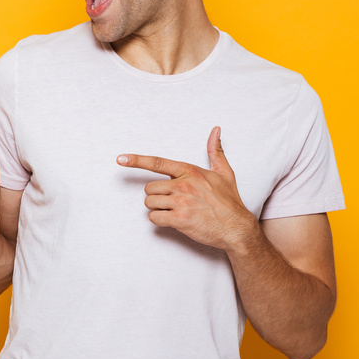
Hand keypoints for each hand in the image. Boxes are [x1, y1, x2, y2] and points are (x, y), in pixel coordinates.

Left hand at [117, 126, 259, 251]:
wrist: (237, 228)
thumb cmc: (229, 201)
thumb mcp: (224, 172)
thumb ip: (215, 151)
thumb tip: (216, 130)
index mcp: (190, 171)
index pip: (158, 163)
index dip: (137, 160)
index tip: (121, 159)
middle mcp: (183, 185)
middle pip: (149, 188)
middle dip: (157, 196)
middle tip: (173, 201)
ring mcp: (181, 202)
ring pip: (150, 203)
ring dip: (158, 208)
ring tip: (175, 211)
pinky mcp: (179, 219)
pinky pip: (154, 218)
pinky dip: (160, 221)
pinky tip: (174, 221)